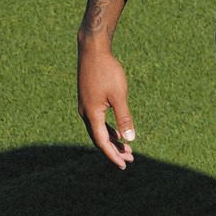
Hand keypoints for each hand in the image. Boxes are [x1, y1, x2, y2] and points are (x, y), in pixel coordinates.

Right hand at [77, 46, 135, 169]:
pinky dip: (107, 129)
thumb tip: (130, 139)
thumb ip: (124, 118)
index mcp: (91, 114)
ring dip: (111, 140)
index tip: (124, 165)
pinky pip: (97, 121)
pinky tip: (116, 132)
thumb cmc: (107, 71)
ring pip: (98, 130)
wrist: (92, 50)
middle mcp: (85, 113)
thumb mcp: (119, 96)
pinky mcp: (88, 100)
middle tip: (129, 159)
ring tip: (126, 148)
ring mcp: (85, 106)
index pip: (102, 142)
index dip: (113, 155)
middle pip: (99, 139)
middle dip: (113, 150)